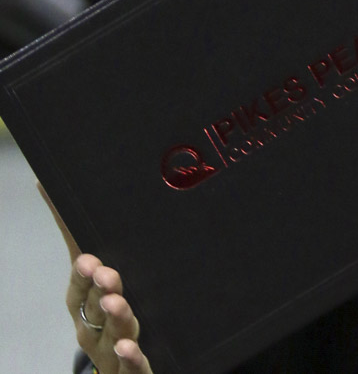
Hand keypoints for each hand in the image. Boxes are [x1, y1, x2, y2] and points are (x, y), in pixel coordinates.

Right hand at [38, 184, 154, 373]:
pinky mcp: (130, 371)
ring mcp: (111, 351)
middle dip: (97, 289)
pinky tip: (128, 350)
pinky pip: (131, 370)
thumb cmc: (107, 313)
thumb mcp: (96, 275)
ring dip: (116, 318)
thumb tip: (45, 183)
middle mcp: (94, 327)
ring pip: (113, 336)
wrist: (123, 366)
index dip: (83, 273)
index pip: (80, 286)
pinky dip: (130, 361)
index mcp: (86, 303)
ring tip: (117, 301)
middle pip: (94, 309)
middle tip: (104, 271)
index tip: (89, 258)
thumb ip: (75, 234)